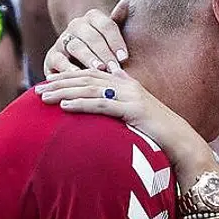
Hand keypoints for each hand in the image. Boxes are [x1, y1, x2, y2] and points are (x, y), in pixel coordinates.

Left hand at [36, 68, 208, 167]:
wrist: (181, 143)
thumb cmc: (158, 134)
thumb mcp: (135, 117)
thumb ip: (119, 108)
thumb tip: (102, 110)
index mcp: (125, 84)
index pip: (91, 75)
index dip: (67, 77)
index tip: (47, 84)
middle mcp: (126, 85)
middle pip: (86, 78)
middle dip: (60, 82)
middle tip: (37, 89)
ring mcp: (130, 95)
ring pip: (90, 88)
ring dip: (64, 92)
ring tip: (44, 97)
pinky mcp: (132, 109)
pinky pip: (101, 104)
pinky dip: (81, 104)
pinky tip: (64, 106)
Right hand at [44, 6, 130, 74]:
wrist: (78, 66)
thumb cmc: (102, 51)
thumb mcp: (112, 37)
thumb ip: (118, 21)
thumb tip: (126, 3)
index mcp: (92, 18)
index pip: (106, 25)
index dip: (116, 41)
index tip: (124, 57)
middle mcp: (76, 25)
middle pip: (92, 37)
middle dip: (104, 53)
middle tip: (114, 67)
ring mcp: (62, 40)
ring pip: (77, 47)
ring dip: (89, 59)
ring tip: (100, 69)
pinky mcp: (52, 56)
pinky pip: (59, 60)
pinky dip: (68, 68)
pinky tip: (79, 74)